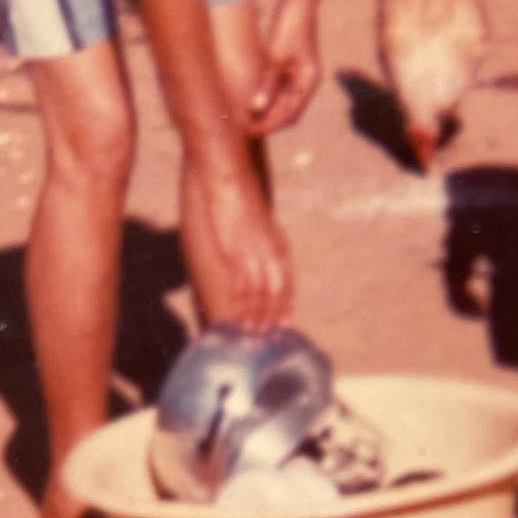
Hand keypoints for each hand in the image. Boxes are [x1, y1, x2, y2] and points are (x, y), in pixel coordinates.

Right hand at [180, 161, 292, 332]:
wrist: (229, 181)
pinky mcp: (234, 254)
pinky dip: (239, 304)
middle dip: (271, 317)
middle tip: (267, 336)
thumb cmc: (243, 201)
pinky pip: (239, 286)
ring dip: (254, 316)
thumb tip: (263, 261)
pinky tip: (237, 315)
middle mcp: (270, 254)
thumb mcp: (262, 225)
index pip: (287, 284)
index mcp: (279, 247)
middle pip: (275, 294)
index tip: (285, 323)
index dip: (286, 306)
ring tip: (251, 333)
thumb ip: (266, 244)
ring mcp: (253, 255)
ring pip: (258, 295)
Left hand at [248, 0, 319, 133]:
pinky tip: (252, 98)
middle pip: (289, 113)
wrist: (299, 1)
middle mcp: (308, 82)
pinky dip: (269, 98)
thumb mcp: (275, 56)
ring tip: (246, 117)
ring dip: (268, 112)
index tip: (250, 130)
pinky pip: (281, 91)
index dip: (269, 125)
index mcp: (308, 82)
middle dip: (269, 123)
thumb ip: (267, 83)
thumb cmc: (289, 25)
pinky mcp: (294, 66)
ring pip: (284, 103)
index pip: (289, 115)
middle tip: (245, 128)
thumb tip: (257, 108)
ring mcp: (302, 75)